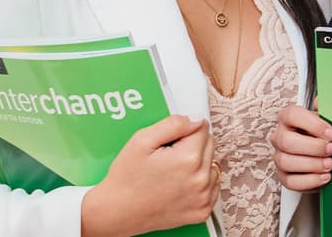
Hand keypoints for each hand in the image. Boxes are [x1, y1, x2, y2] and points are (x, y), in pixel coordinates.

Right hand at [81, 115, 218, 236]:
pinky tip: (181, 183)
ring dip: (199, 163)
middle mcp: (200, 180)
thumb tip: (196, 119)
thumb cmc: (127, 178)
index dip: (184, 130)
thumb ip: (173, 124)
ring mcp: (203, 198)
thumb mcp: (142, 140)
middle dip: (192, 144)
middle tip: (168, 155)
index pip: (202, 127)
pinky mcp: (202, 211)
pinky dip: (200, 182)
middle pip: (209, 144)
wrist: (119, 212)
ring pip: (212, 165)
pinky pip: (212, 186)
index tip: (170, 140)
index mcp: (188, 159)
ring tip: (173, 171)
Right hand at [270, 103, 331, 191]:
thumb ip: (326, 109)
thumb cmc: (322, 133)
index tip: (331, 133)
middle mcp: (280, 136)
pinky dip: (310, 181)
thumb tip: (320, 102)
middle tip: (331, 150)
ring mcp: (279, 156)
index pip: (292, 115)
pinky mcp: (283, 176)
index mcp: (287, 117)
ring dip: (312, 165)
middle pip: (287, 141)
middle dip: (313, 147)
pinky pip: (291, 182)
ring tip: (329, 164)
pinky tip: (324, 177)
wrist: (323, 153)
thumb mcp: (326, 118)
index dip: (313, 125)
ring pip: (286, 162)